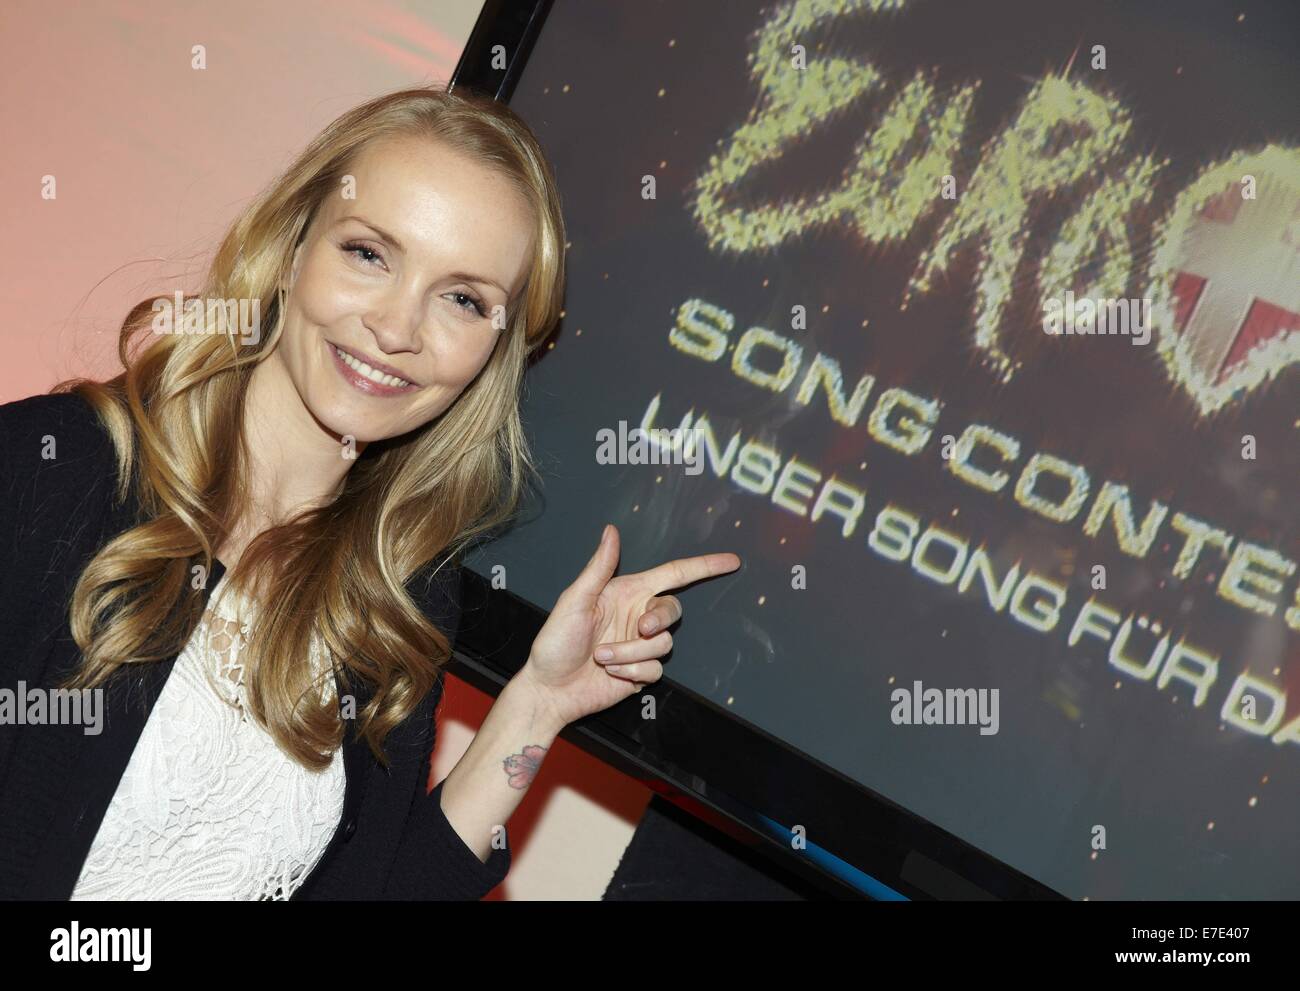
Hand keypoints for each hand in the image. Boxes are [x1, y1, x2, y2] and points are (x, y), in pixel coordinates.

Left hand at [515, 523, 740, 728]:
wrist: (551, 689)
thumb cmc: (555, 642)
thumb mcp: (574, 600)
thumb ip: (599, 567)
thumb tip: (611, 531)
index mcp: (626, 592)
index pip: (674, 574)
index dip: (704, 566)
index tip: (731, 561)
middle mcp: (637, 616)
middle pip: (673, 610)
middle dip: (659, 620)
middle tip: (639, 629)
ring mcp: (641, 645)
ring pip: (663, 644)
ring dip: (632, 653)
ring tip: (603, 657)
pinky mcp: (641, 671)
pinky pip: (655, 669)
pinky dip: (632, 672)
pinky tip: (611, 672)